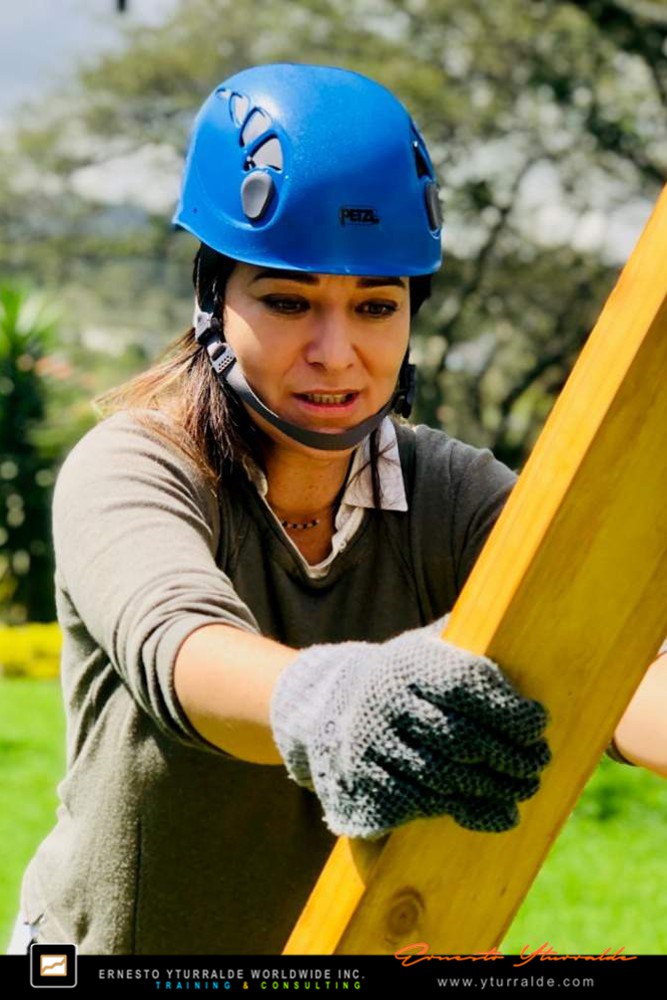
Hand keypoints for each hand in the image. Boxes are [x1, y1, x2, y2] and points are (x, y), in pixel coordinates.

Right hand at [270, 622, 549, 837]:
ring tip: (524, 787)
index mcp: (406, 662)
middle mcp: (385, 701)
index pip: (465, 683)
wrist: (324, 707)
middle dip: (509, 754)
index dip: (506, 707)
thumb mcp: (420, 650)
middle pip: (460, 735)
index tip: (538, 723)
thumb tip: (514, 623)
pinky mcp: (364, 780)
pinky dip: (464, 808)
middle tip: (538, 762)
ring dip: (493, 786)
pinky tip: (496, 809)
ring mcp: (371, 744)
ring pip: (446, 774)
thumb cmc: (397, 679)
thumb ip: (461, 645)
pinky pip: (422, 802)